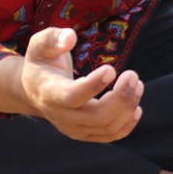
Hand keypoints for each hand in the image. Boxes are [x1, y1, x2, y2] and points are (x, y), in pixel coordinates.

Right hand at [14, 27, 143, 142]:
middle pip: (97, 117)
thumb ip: (53, 38)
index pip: (72, 97)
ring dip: (129, 106)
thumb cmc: (43, 64)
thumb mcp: (40, 46)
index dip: (94, 85)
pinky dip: (128, 124)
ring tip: (136, 83)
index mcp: (49, 92)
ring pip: (107, 127)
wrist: (36, 91)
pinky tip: (136, 106)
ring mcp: (74, 128)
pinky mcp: (86, 134)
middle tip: (132, 75)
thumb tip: (70, 37)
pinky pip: (111, 136)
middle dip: (122, 97)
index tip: (111, 69)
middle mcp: (61, 116)